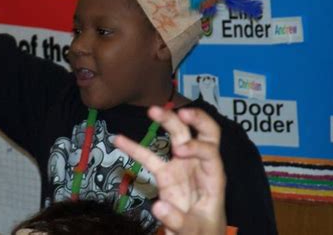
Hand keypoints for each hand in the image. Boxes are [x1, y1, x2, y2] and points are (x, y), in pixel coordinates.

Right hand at [114, 107, 225, 234]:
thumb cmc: (203, 234)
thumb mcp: (195, 231)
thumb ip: (178, 221)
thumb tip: (158, 207)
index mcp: (213, 176)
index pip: (210, 150)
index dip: (196, 146)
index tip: (178, 151)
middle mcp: (199, 165)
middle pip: (200, 133)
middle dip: (193, 118)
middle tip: (179, 112)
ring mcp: (182, 167)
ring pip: (178, 136)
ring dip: (167, 121)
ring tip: (152, 110)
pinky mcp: (165, 174)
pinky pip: (149, 158)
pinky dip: (134, 148)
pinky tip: (118, 139)